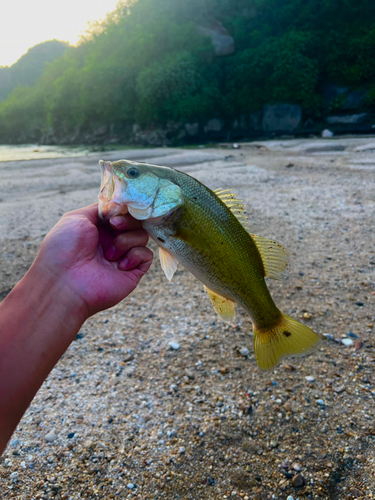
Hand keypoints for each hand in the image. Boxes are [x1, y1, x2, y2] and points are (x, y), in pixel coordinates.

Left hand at [34, 203, 152, 317]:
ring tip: (109, 255)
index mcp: (99, 229)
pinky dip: (135, 256)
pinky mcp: (133, 272)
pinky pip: (146, 255)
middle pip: (135, 222)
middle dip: (127, 222)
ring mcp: (123, 256)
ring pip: (142, 236)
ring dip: (127, 240)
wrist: (64, 283)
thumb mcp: (76, 218)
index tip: (113, 214)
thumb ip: (99, 209)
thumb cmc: (64, 250)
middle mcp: (112, 241)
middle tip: (114, 227)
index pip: (122, 213)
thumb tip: (117, 206)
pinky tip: (119, 265)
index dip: (122, 210)